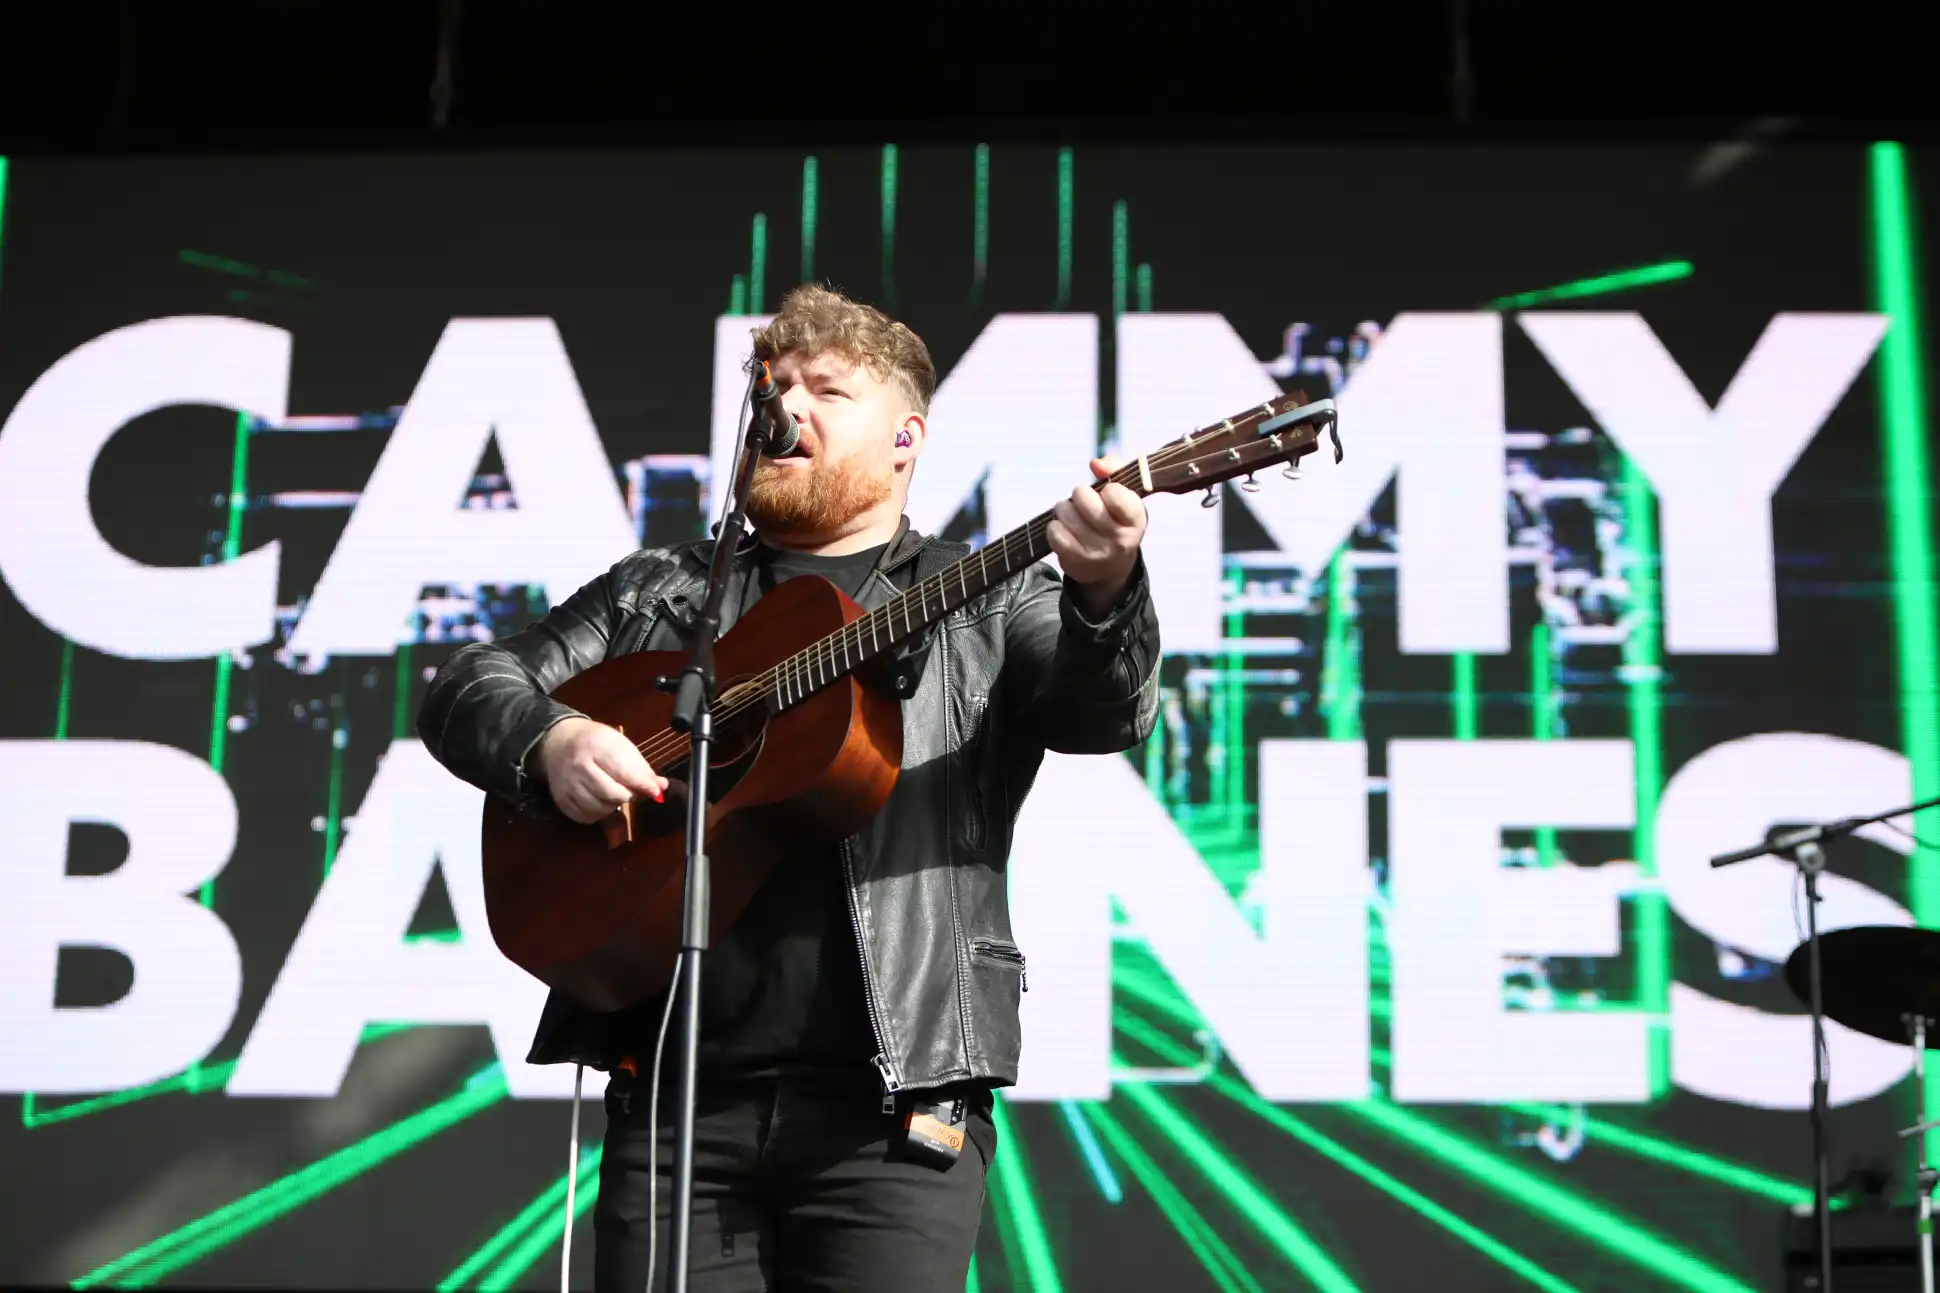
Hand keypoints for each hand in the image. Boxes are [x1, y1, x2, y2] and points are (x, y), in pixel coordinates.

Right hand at [534, 717, 669, 823]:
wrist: (559, 742)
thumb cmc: (596, 743)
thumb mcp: (620, 745)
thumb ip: (640, 768)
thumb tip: (661, 787)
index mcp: (597, 746)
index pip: (622, 770)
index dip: (642, 784)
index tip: (656, 792)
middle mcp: (579, 766)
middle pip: (610, 793)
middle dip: (628, 796)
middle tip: (633, 792)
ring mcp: (567, 784)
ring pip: (598, 808)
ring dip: (614, 806)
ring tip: (616, 794)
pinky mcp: (561, 800)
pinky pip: (585, 817)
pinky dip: (598, 814)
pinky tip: (601, 802)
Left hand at [1047, 455, 1147, 616]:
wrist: (1112, 567)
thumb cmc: (1117, 520)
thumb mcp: (1125, 496)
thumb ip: (1115, 470)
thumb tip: (1096, 464)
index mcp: (1135, 519)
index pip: (1116, 496)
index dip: (1107, 487)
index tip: (1107, 491)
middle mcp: (1119, 539)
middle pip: (1086, 502)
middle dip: (1080, 493)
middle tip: (1082, 497)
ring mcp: (1097, 552)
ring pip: (1067, 515)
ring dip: (1064, 508)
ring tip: (1070, 511)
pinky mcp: (1075, 561)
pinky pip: (1055, 534)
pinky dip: (1054, 526)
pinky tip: (1063, 527)